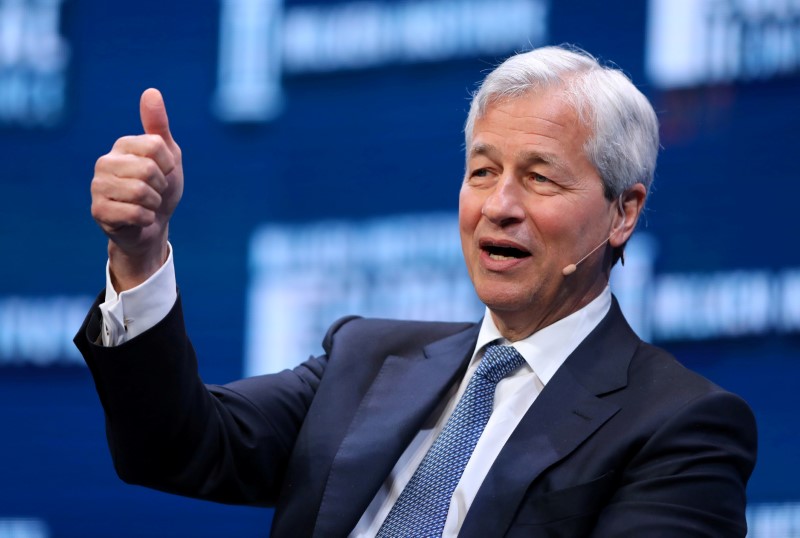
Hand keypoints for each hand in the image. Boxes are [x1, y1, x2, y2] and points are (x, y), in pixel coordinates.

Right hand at [91, 89, 183, 290]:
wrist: (152, 226)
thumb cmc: (161, 188)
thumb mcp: (169, 156)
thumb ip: (159, 125)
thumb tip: (151, 91)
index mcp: (122, 145)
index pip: (157, 147)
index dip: (169, 165)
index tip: (164, 173)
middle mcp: (105, 162)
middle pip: (149, 170)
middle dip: (161, 186)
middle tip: (154, 192)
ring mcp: (97, 186)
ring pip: (141, 192)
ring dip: (153, 203)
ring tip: (146, 204)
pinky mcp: (98, 211)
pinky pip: (135, 213)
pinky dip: (146, 219)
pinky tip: (138, 219)